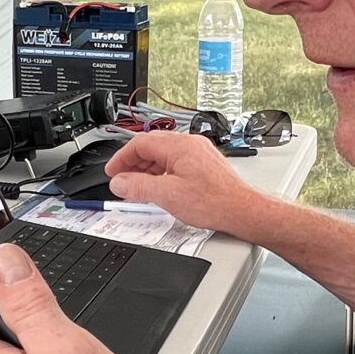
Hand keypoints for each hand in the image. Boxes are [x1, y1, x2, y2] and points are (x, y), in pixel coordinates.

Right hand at [105, 131, 265, 236]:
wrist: (242, 210)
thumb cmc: (214, 202)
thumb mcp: (167, 195)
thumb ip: (138, 187)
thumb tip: (119, 183)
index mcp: (179, 146)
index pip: (140, 143)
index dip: (121, 158)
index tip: (112, 172)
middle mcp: (190, 144)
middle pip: (152, 147)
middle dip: (133, 164)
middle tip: (122, 180)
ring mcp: (199, 153)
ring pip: (164, 155)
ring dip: (148, 169)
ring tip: (139, 187)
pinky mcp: (205, 164)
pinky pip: (176, 162)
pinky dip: (163, 172)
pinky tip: (160, 187)